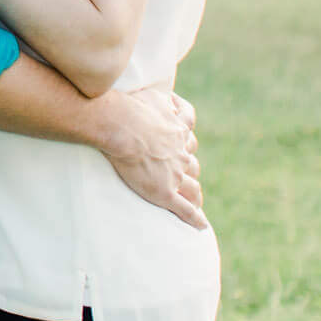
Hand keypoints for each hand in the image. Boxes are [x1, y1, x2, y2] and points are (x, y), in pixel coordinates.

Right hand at [99, 87, 207, 230]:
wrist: (119, 126)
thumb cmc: (130, 107)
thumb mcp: (151, 95)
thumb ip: (161, 98)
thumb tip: (168, 98)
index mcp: (177, 130)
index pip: (188, 135)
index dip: (186, 140)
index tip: (183, 141)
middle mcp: (180, 152)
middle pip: (192, 163)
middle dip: (189, 169)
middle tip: (183, 174)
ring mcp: (175, 174)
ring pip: (193, 187)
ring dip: (195, 194)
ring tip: (195, 201)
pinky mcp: (165, 192)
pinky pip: (185, 209)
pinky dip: (195, 218)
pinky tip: (201, 226)